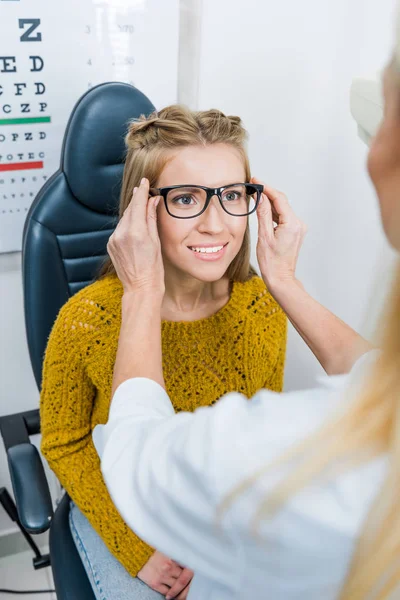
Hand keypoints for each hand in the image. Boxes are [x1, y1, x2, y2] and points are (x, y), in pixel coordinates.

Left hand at [107, 178, 164, 295]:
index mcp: (136, 232)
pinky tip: (134, 227)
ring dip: (132, 213)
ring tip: (141, 209)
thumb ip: (151, 219)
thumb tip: (152, 201)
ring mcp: (114, 240)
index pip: (137, 204)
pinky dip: (127, 225)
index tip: (145, 182)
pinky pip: (119, 230)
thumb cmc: (153, 269)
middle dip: (137, 200)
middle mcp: (121, 234)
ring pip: (124, 219)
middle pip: (129, 210)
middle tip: (144, 190)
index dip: (142, 192)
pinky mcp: (110, 245)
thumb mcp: (156, 242)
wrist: (140, 288)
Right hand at [137, 551, 192, 596]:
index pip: (188, 569)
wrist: (137, 553)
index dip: (192, 575)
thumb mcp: (168, 549)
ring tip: (182, 591)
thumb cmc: (154, 550)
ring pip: (176, 588)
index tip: (194, 577)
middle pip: (183, 580)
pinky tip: (173, 594)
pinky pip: (167, 592)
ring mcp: (162, 576)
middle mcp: (169, 567)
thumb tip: (190, 560)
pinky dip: (171, 594)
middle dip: (187, 584)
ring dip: (179, 590)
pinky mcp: (155, 583)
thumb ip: (178, 555)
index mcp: (174, 557)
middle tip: (189, 587)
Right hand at [252, 177, 306, 291]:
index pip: (279, 199)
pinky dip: (274, 213)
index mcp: (292, 224)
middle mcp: (299, 224)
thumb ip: (263, 214)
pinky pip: (284, 217)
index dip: (267, 188)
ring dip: (270, 203)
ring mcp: (298, 228)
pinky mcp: (295, 232)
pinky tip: (263, 211)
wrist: (280, 278)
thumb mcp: (264, 236)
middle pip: (282, 202)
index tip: (256, 181)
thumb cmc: (272, 262)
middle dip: (268, 194)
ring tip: (255, 198)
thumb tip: (260, 197)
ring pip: (282, 209)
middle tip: (254, 187)